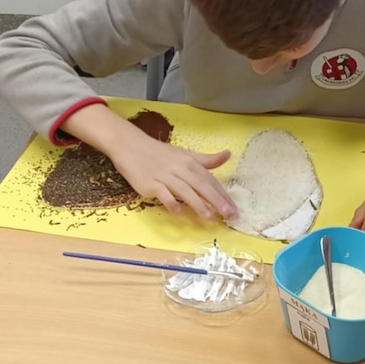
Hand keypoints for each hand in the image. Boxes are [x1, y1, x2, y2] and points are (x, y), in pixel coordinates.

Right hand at [108, 128, 236, 220]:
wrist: (130, 146)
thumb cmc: (160, 153)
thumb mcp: (185, 155)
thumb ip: (206, 160)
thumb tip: (228, 155)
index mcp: (190, 162)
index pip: (210, 180)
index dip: (222, 194)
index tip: (234, 209)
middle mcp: (179, 168)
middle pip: (201, 185)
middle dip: (216, 200)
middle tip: (228, 214)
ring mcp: (164, 176)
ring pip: (184, 190)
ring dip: (197, 204)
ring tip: (209, 217)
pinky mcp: (150, 183)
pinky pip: (162, 193)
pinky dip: (170, 202)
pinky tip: (177, 212)